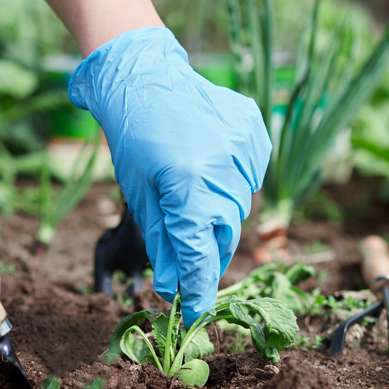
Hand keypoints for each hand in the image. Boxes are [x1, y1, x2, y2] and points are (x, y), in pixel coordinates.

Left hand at [69, 27, 270, 324]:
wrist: (145, 76)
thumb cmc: (133, 136)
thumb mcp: (140, 193)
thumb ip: (162, 241)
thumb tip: (173, 286)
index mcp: (187, 184)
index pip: (200, 252)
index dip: (198, 287)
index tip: (195, 311)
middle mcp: (223, 167)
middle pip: (226, 233)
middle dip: (209, 251)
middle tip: (194, 256)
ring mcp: (244, 146)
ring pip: (241, 205)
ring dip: (221, 212)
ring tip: (197, 192)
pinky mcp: (255, 131)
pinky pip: (252, 175)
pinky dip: (235, 181)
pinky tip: (213, 165)